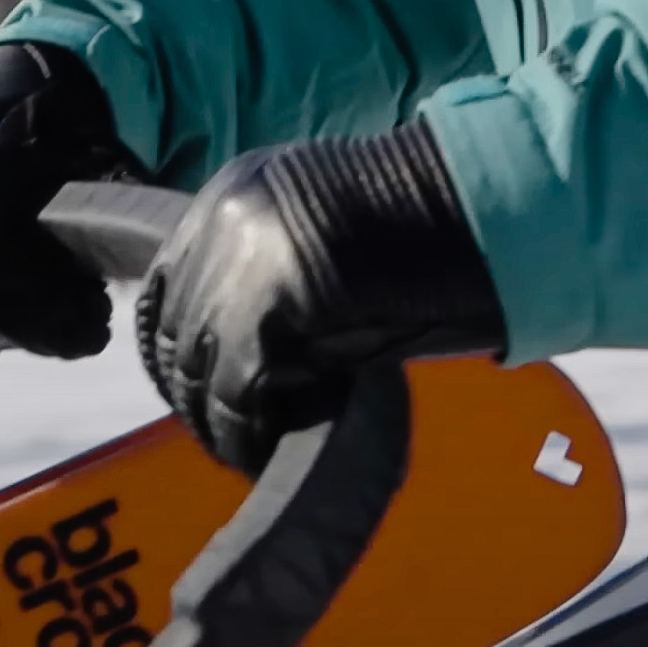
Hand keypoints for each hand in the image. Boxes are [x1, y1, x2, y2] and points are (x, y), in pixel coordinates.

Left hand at [136, 124, 507, 470]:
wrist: (477, 210)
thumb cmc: (424, 222)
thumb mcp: (326, 218)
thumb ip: (275, 256)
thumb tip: (238, 333)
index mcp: (232, 190)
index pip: (169, 279)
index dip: (177, 339)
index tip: (194, 380)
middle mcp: (221, 222)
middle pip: (174, 327)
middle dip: (190, 385)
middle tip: (217, 426)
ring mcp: (238, 269)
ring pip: (195, 370)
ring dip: (212, 420)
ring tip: (239, 449)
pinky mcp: (264, 320)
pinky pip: (233, 400)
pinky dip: (241, 438)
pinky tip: (259, 455)